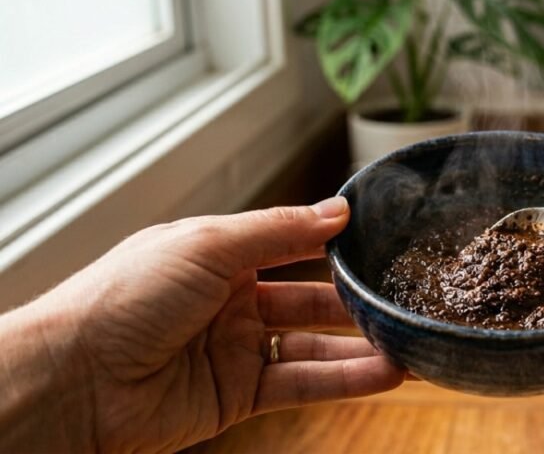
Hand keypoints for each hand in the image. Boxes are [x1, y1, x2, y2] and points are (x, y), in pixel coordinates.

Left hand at [0, 197, 403, 451]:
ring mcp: (234, 349)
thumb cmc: (123, 298)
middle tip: (402, 297)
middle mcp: (230, 301)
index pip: (288, 243)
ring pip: (312, 344)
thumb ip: (279, 230)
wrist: (74, 381)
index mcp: (217, 255)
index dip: (330, 242)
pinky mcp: (237, 395)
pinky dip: (344, 379)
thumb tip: (337, 211)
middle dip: (354, 299)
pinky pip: (302, 382)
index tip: (379, 238)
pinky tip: (383, 373)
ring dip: (359, 345)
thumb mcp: (209, 244)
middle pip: (308, 298)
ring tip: (407, 341)